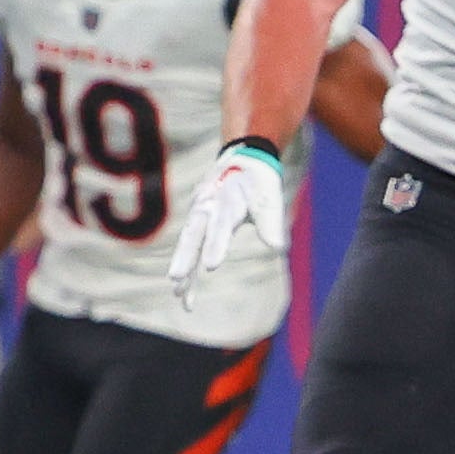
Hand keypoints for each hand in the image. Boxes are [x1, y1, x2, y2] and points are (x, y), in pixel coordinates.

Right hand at [169, 140, 287, 308]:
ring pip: (187, 244)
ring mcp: (197, 216)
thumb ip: (270, 222)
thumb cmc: (258, 182)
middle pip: (192, 235)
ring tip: (177, 293)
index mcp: (225, 201)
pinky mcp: (196, 224)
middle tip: (176, 279)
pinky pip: (189, 248)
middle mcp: (205, 208)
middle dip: (185, 258)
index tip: (210, 266)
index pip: (219, 227)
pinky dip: (186, 269)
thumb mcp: (268, 197)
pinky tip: (182, 292)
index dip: (215, 246)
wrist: (242, 159)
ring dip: (182, 268)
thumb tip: (278, 248)